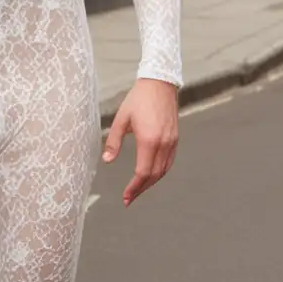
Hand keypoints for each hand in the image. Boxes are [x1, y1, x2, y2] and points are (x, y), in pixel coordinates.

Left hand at [103, 78, 178, 205]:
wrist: (160, 83)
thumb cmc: (138, 99)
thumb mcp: (121, 119)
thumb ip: (114, 141)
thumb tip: (107, 161)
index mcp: (149, 140)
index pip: (143, 172)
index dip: (134, 187)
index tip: (126, 196)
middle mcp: (163, 144)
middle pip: (154, 175)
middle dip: (141, 189)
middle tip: (129, 198)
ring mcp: (172, 141)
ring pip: (164, 170)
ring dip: (151, 183)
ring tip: (138, 190)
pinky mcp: (175, 138)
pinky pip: (169, 161)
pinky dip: (160, 172)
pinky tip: (151, 175)